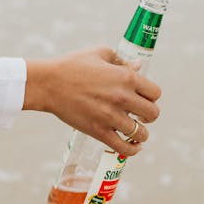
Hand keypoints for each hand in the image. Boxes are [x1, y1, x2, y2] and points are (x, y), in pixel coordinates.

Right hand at [23, 46, 161, 155]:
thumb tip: (138, 67)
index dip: (151, 95)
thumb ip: (122, 60)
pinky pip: (124, 148)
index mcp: (126, 77)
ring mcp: (111, 117)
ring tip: (135, 129)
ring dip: (141, 132)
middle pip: (153, 113)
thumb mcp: (99, 53)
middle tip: (140, 113)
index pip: (155, 93)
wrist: (48, 84)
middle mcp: (122, 98)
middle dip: (148, 114)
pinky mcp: (99, 132)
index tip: (144, 97)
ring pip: (141, 133)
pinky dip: (132, 150)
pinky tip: (133, 146)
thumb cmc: (72, 65)